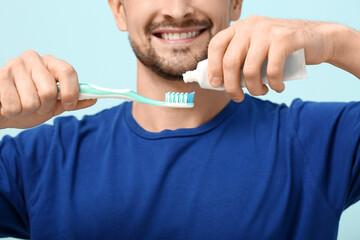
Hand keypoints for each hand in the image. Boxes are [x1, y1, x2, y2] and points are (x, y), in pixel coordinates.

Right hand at [0, 50, 96, 128]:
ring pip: (31, 101)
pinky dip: (13, 112)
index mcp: (50, 63)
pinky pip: (14, 105)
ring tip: (21, 105)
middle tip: (37, 106)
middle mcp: (33, 58)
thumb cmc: (29, 106)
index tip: (68, 105)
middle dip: (45, 107)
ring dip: (27, 111)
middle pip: (50, 91)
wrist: (3, 111)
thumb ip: (72, 102)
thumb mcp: (54, 105)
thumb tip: (94, 98)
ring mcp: (14, 65)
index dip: (71, 91)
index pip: (68, 71)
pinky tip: (8, 105)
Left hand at [207, 15, 336, 101]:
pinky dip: (274, 85)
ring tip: (261, 92)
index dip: (212, 67)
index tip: (216, 84)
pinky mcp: (284, 39)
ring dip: (253, 89)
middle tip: (238, 97)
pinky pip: (272, 70)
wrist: (318, 38)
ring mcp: (267, 30)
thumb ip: (240, 58)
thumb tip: (219, 82)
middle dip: (231, 86)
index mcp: (240, 27)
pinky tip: (278, 87)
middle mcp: (250, 25)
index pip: (216, 45)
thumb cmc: (282, 50)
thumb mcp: (256, 48)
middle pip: (230, 61)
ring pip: (249, 70)